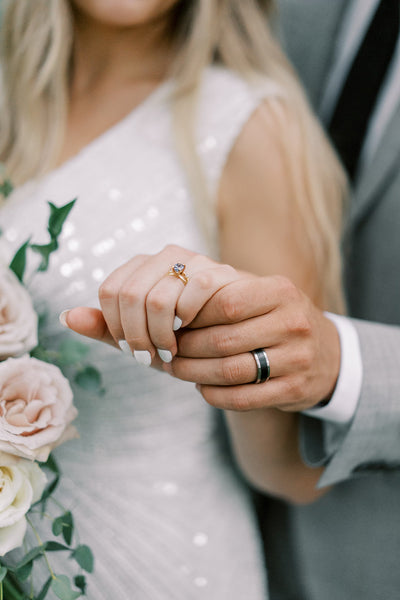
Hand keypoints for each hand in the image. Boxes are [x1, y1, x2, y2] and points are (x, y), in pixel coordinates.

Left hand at [60, 245, 240, 364]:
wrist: (236, 329)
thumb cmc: (185, 334)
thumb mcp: (142, 334)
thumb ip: (107, 327)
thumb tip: (66, 316)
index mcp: (141, 266)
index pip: (110, 291)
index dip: (116, 327)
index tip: (132, 351)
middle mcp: (165, 256)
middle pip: (129, 296)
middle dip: (137, 336)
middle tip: (151, 358)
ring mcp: (192, 259)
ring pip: (158, 298)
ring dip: (161, 335)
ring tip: (171, 353)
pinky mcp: (219, 270)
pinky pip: (194, 292)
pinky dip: (188, 321)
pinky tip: (191, 334)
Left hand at [168, 275, 340, 411]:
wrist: (327, 353)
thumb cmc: (278, 317)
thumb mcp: (262, 293)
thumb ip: (224, 290)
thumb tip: (172, 303)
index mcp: (281, 291)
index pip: (226, 302)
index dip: (192, 314)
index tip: (172, 321)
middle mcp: (294, 323)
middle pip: (224, 339)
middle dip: (187, 347)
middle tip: (168, 349)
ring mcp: (297, 359)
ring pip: (230, 371)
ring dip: (195, 373)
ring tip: (177, 369)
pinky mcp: (295, 390)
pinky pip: (243, 398)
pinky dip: (214, 395)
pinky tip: (202, 387)